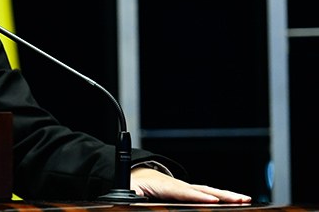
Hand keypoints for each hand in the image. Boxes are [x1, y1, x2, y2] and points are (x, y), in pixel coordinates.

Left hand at [131, 166, 251, 202]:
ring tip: (244, 198)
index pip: (182, 192)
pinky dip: (222, 196)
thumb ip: (134, 195)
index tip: (212, 200)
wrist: (136, 175)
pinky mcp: (189, 192)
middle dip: (221, 194)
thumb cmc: (133, 184)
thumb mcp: (130, 189)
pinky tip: (237, 200)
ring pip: (208, 191)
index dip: (197, 196)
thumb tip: (136, 198)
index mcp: (163, 186)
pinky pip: (207, 194)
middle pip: (201, 190)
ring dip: (226, 195)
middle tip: (240, 199)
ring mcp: (185, 188)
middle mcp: (178, 185)